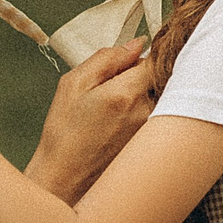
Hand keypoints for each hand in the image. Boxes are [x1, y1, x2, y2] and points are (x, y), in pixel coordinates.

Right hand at [26, 40, 152, 201]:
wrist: (65, 178)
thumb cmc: (64, 133)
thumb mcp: (73, 84)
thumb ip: (106, 58)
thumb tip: (136, 43)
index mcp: (126, 93)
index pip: (154, 58)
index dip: (141, 55)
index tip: (127, 61)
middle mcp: (146, 111)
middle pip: (157, 77)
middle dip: (139, 76)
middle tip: (111, 87)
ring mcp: (152, 129)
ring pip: (157, 97)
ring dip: (140, 96)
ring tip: (112, 112)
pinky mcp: (152, 143)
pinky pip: (156, 117)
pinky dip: (140, 115)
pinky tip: (117, 127)